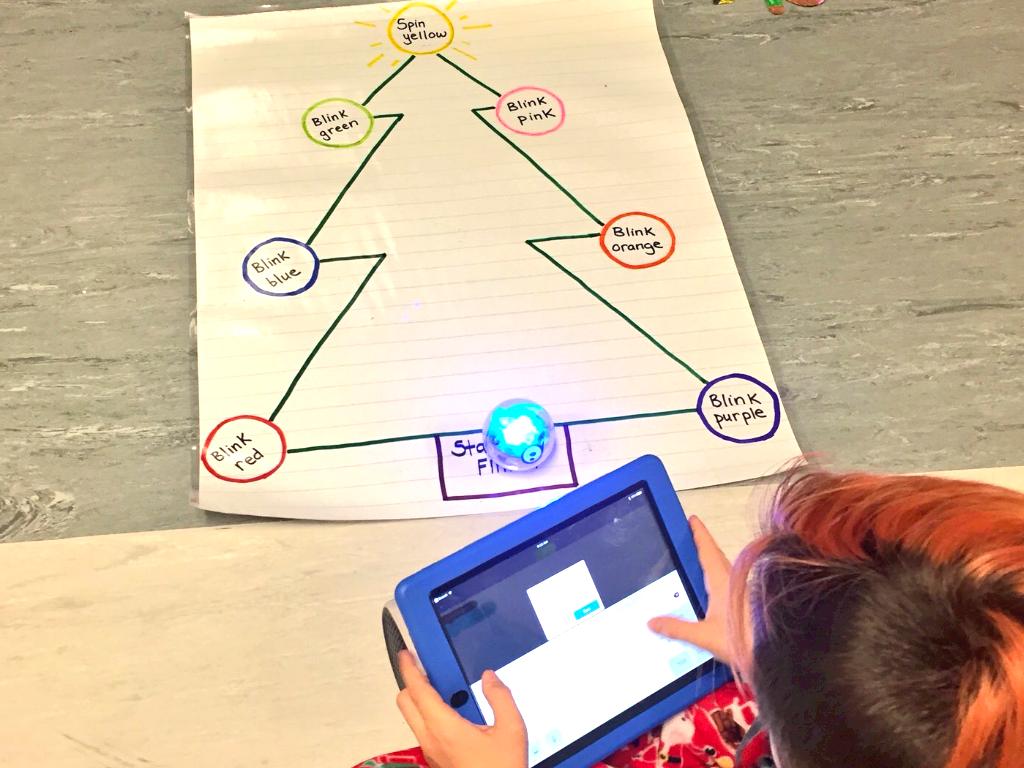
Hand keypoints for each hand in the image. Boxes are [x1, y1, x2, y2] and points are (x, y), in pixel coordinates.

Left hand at [396, 650, 526, 767]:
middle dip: (410, 681)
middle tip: (421, 666)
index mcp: (444, 728)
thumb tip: (490, 677)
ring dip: (419, 698)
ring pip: (412, 718)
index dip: (409, 668)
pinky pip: (423, 730)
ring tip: (439, 685)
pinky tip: (451, 710)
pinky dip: (428, 713)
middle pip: (405, 703)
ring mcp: (431, 752)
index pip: (417, 690)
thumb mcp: (512, 730)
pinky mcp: (437, 761)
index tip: (406, 653)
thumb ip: (500, 698)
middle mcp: (431, 739)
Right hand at [647, 516, 749, 670]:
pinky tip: (713, 590)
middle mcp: (733, 582)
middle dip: (704, 545)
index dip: (699, 534)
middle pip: (716, 557)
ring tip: (699, 561)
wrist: (775, 654)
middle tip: (691, 537)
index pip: (707, 551)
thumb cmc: (741, 641)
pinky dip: (718, 577)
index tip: (692, 519)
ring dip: (712, 561)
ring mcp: (742, 591)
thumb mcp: (704, 636)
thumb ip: (678, 629)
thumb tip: (652, 622)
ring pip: (724, 569)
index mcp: (721, 582)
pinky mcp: (748, 603)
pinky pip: (729, 582)